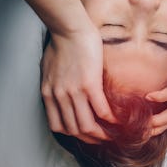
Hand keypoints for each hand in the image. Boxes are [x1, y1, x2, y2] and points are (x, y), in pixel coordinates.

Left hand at [41, 22, 115, 143]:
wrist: (68, 28)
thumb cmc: (59, 43)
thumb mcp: (49, 69)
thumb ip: (54, 84)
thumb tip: (61, 90)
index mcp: (48, 94)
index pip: (59, 126)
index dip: (73, 134)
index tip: (84, 133)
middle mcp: (59, 98)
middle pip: (74, 130)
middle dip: (89, 138)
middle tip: (102, 138)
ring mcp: (74, 93)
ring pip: (88, 126)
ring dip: (101, 134)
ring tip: (112, 134)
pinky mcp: (90, 85)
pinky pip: (102, 111)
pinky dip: (110, 119)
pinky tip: (117, 120)